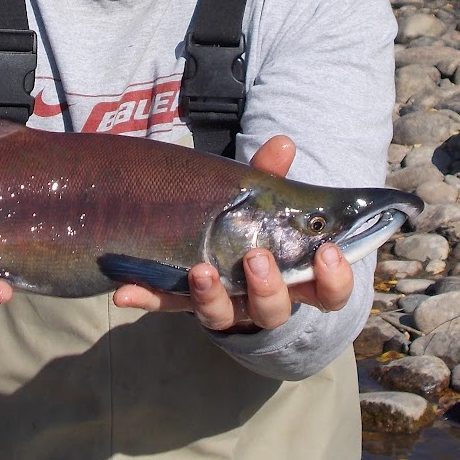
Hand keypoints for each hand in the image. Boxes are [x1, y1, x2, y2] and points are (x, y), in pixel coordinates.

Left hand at [111, 135, 354, 331]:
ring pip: (221, 315)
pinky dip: (146, 299)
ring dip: (210, 296)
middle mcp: (261, 301)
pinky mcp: (183, 304)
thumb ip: (272, 178)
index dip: (334, 279)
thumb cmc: (254, 228)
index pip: (330, 293)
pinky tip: (125, 292)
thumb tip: (282, 144)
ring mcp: (223, 306)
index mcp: (295, 278)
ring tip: (199, 271)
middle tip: (257, 258)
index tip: (329, 253)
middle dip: (267, 288)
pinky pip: (165, 305)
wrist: (217, 258)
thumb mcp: (264, 203)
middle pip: (275, 311)